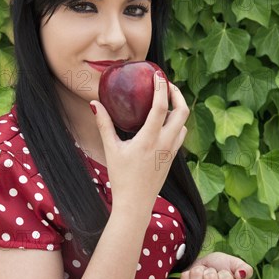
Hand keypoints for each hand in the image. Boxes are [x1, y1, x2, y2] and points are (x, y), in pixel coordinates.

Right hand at [91, 73, 189, 214]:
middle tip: (166, 84)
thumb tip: (95, 103)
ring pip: (184, 123)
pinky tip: (166, 122)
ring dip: (178, 109)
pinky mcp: (172, 158)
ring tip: (166, 101)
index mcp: (149, 140)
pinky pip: (181, 135)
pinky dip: (177, 123)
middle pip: (182, 111)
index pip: (161, 107)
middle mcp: (165, 144)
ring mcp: (171, 152)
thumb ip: (104, 124)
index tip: (158, 74)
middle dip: (177, 94)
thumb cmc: (122, 178)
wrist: (135, 204)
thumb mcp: (111, 149)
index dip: (161, 88)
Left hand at [179, 252, 252, 278]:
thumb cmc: (219, 266)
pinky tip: (193, 278)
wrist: (201, 268)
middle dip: (210, 271)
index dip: (223, 273)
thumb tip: (242, 275)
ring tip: (202, 274)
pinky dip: (188, 274)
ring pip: (196, 278)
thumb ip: (245, 269)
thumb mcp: (234, 263)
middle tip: (211, 273)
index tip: (222, 273)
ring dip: (198, 271)